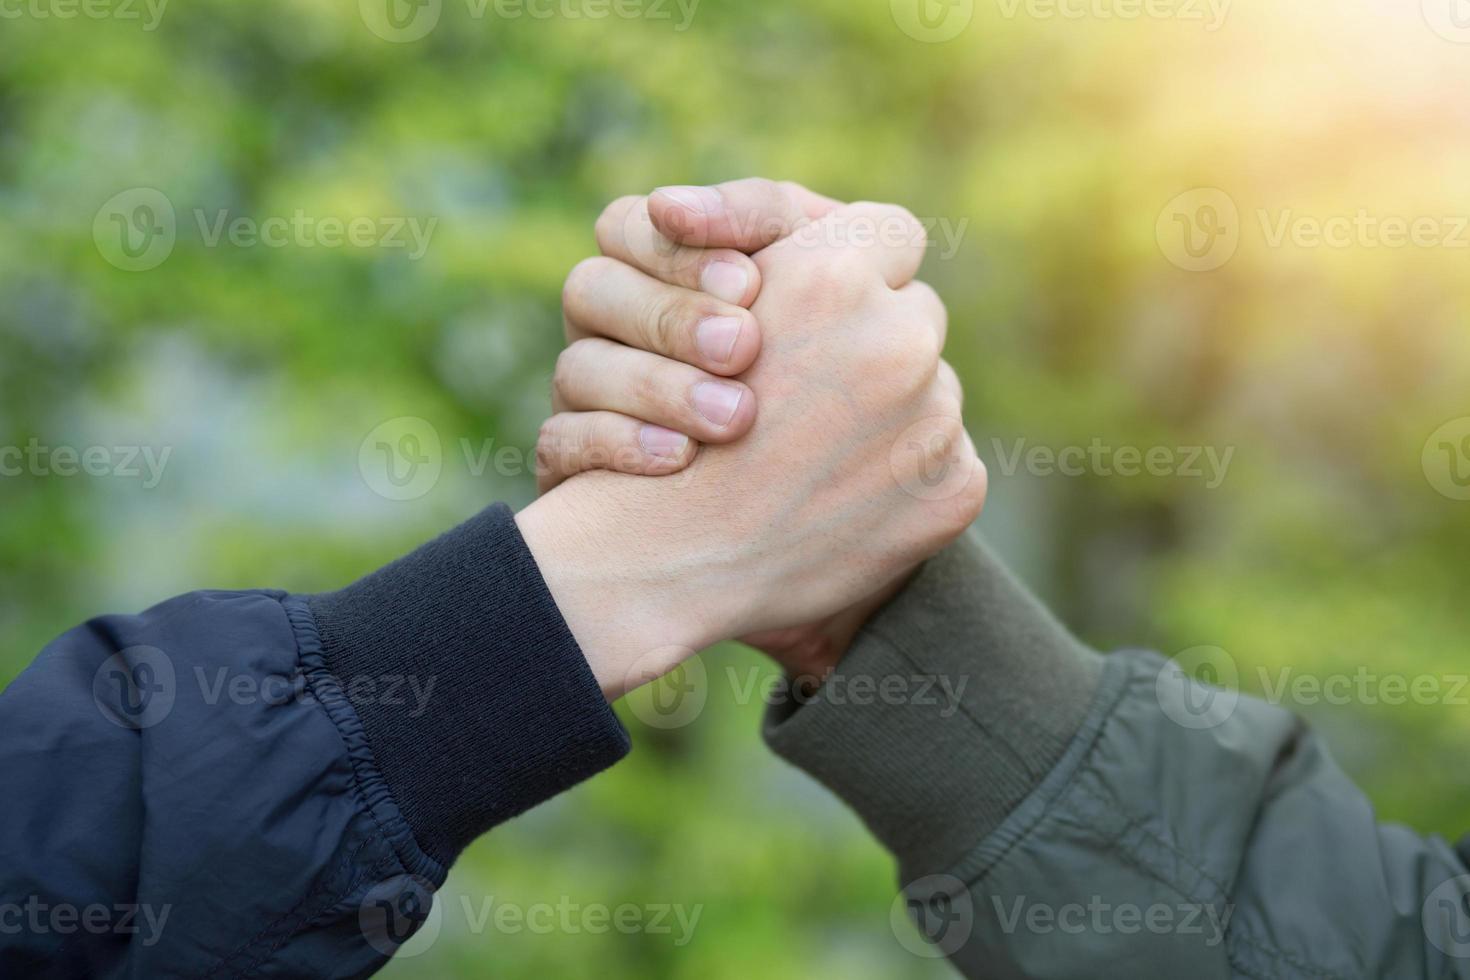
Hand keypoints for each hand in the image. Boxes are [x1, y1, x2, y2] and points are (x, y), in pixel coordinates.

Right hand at [519, 192, 986, 698]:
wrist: (672, 564)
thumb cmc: (668, 433)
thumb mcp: (697, 315)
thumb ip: (784, 270)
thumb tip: (831, 265)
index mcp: (831, 279)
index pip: (890, 233)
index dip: (858, 264)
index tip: (830, 306)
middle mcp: (896, 338)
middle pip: (916, 315)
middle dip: (876, 343)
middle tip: (818, 389)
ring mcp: (935, 418)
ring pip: (932, 392)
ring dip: (890, 415)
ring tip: (820, 457)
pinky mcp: (953, 489)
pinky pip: (945, 464)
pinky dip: (905, 480)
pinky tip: (843, 502)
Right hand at [538, 178, 837, 491]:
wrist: (797, 526)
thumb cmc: (835, 396)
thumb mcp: (842, 305)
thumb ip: (821, 236)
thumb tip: (769, 216)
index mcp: (657, 273)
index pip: (636, 225)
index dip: (686, 244)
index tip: (751, 282)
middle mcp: (610, 330)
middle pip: (591, 286)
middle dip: (674, 315)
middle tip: (745, 346)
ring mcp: (586, 402)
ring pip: (575, 367)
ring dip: (656, 384)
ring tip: (734, 418)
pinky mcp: (575, 474)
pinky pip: (560, 445)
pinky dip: (618, 445)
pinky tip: (682, 458)